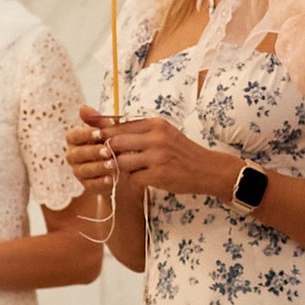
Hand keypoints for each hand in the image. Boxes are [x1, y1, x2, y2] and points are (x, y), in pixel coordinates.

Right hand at [69, 105, 119, 185]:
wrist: (124, 166)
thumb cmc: (113, 142)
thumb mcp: (109, 129)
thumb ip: (97, 119)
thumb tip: (82, 107)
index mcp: (74, 138)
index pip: (74, 135)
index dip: (86, 134)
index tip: (100, 133)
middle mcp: (73, 155)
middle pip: (77, 154)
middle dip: (93, 152)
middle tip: (108, 151)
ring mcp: (78, 171)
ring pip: (84, 170)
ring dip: (98, 167)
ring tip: (113, 164)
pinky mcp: (86, 185)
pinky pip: (91, 184)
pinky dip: (101, 182)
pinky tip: (111, 178)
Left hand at [93, 112, 220, 195]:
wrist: (208, 169)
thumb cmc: (182, 152)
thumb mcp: (164, 133)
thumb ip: (141, 131)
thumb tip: (109, 129)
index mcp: (156, 124)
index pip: (120, 125)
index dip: (105, 134)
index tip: (96, 141)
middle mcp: (156, 137)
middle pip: (116, 142)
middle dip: (108, 152)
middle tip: (107, 159)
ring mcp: (157, 157)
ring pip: (122, 162)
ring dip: (120, 168)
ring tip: (129, 169)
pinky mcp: (159, 175)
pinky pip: (133, 178)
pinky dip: (134, 181)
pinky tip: (143, 179)